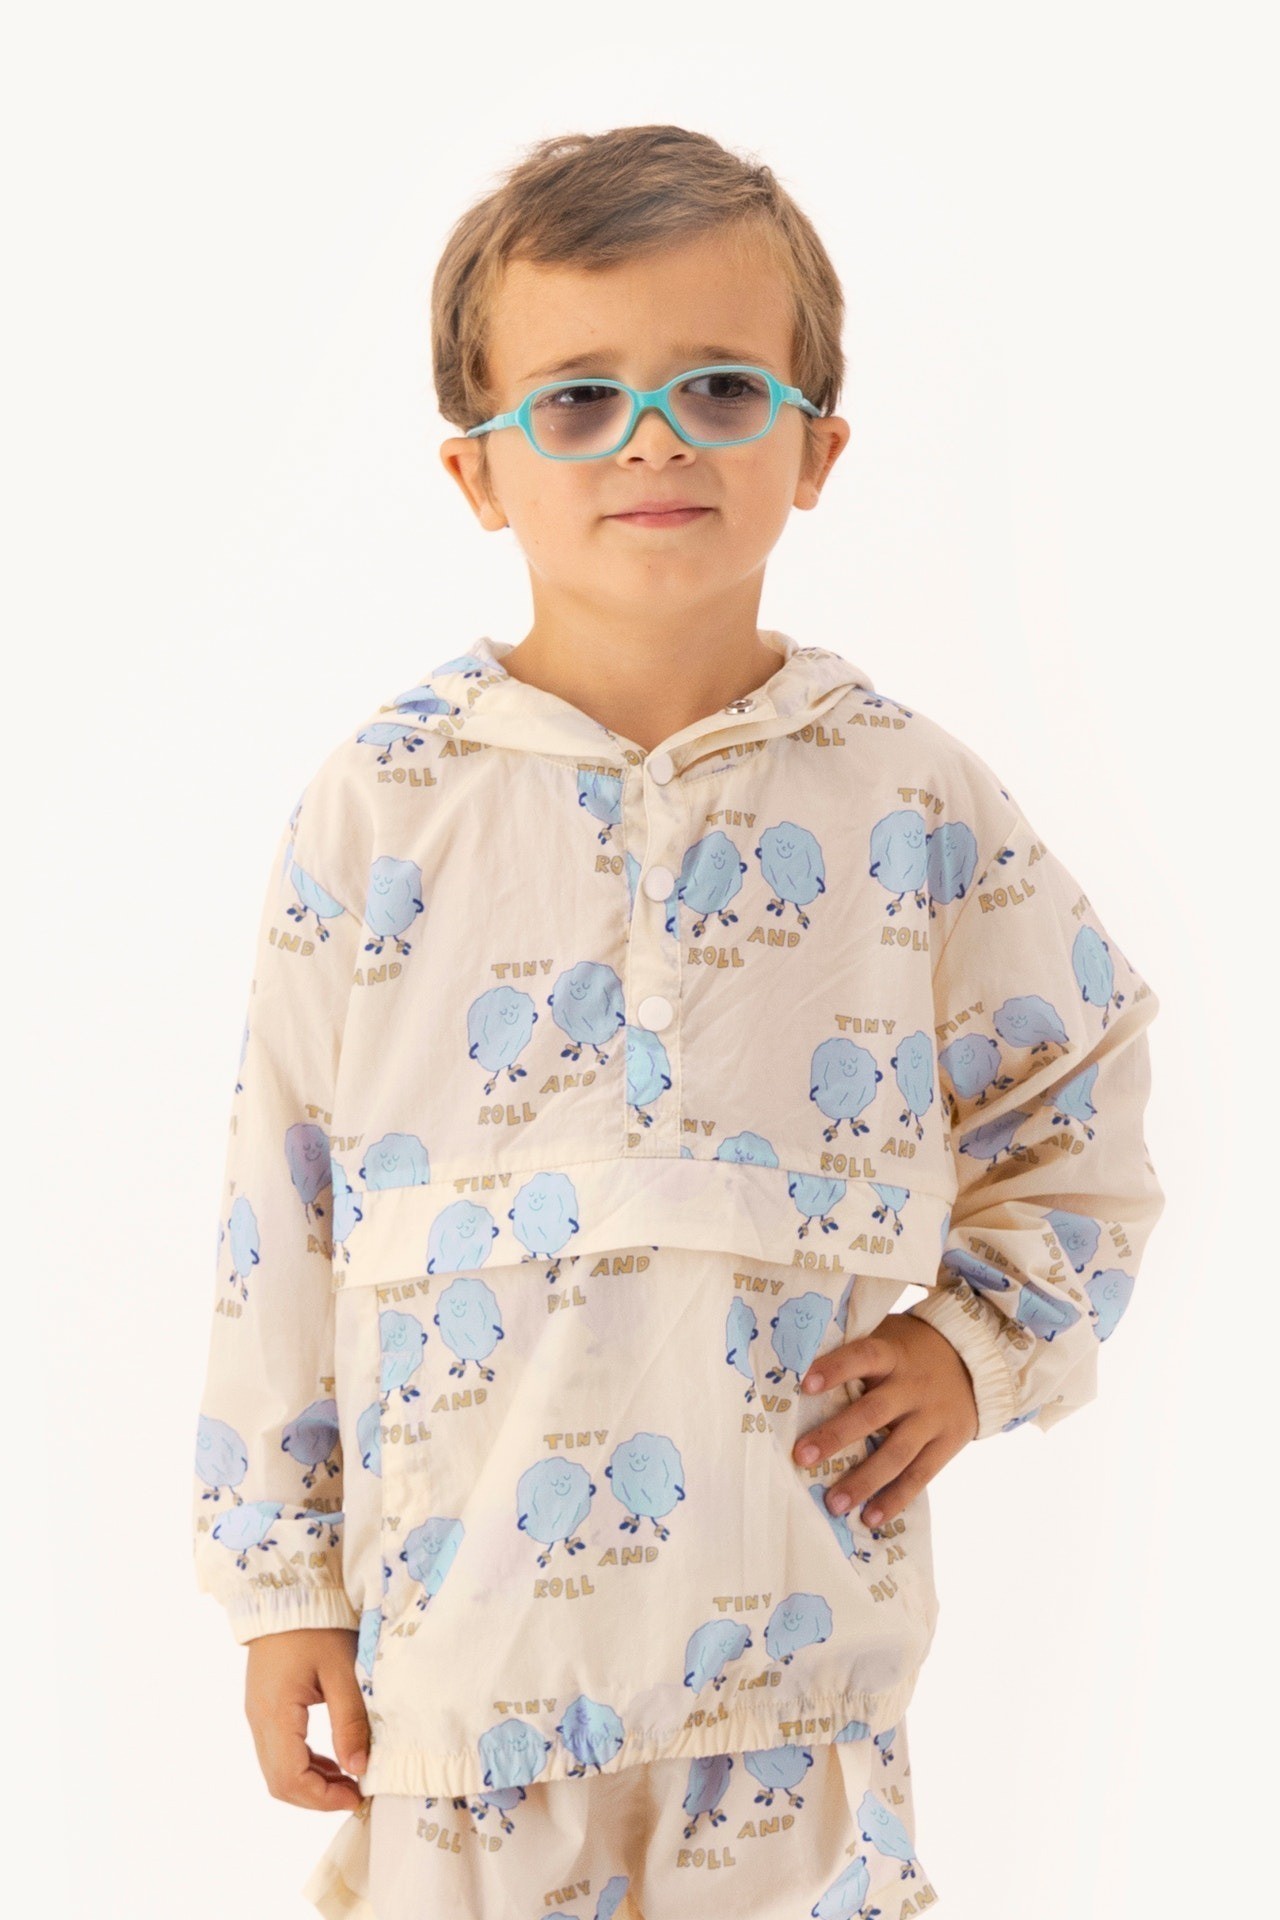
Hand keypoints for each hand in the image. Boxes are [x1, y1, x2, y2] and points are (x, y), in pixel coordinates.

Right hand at [244, 1626, 369, 1809]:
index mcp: (275, 1713)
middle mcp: (259, 1721)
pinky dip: (304, 1764)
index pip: (290, 1778)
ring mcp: (258, 1715)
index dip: (322, 1798)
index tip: (356, 1796)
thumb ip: (350, 1721)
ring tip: (349, 1779)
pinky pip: (279, 1751)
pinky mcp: (264, 1708)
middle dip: (317, 1796)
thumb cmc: (318, 1626)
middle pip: (280, 1782)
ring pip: (277, 1770)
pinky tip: (333, 1760)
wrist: (289, 1593)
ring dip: (311, 1782)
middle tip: (355, 1793)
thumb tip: (359, 1768)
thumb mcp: (342, 1670)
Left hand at [792, 1312, 979, 1528]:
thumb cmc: (911, 1350)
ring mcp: (931, 1418)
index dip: (835, 1369)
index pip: (863, 1357)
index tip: (804, 1384)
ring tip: (833, 1504)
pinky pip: (919, 1475)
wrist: (975, 1361)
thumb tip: (796, 1360)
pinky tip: (870, 1518)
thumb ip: (855, 1349)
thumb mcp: (888, 1335)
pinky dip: (895, 1499)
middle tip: (802, 1458)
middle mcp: (913, 1387)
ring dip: (863, 1481)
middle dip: (836, 1436)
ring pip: (896, 1453)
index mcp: (893, 1355)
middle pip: (873, 1413)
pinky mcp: (947, 1444)